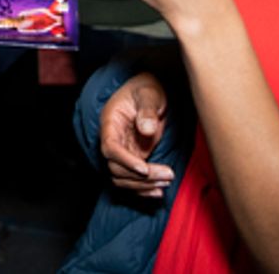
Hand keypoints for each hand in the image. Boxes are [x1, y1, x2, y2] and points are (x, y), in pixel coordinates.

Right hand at [99, 72, 175, 196]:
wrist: (151, 92)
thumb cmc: (148, 88)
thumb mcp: (149, 93)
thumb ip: (147, 110)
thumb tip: (146, 130)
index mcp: (110, 122)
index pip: (110, 147)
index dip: (125, 160)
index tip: (144, 168)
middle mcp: (112, 139)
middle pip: (116, 167)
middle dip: (140, 176)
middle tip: (168, 174)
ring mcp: (122, 151)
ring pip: (122, 178)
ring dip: (143, 185)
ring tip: (168, 181)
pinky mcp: (132, 158)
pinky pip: (131, 179)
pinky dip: (142, 189)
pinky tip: (159, 191)